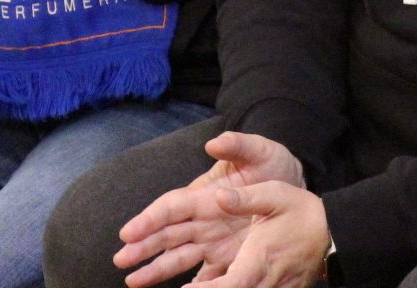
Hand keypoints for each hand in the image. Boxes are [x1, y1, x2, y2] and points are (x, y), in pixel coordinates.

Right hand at [116, 131, 307, 286]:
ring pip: (178, 256)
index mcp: (205, 195)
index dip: (148, 220)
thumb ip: (237, 146)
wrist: (296, 185)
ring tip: (133, 281)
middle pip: (166, 234)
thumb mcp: (259, 151)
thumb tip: (213, 143)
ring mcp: (214, 240)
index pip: (170, 208)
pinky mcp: (228, 256)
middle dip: (142, 247)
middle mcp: (203, 219)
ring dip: (156, 268)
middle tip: (121, 260)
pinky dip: (193, 286)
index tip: (128, 233)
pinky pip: (207, 275)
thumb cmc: (273, 164)